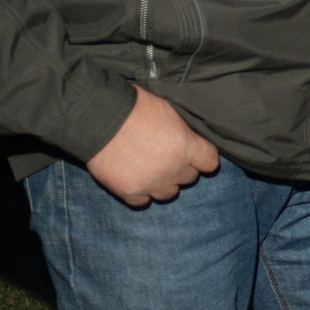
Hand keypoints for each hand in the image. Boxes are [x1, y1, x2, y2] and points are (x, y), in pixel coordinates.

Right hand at [85, 86, 219, 206]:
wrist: (100, 120)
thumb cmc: (135, 108)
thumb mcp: (168, 112)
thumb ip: (181, 132)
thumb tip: (183, 137)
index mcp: (188, 147)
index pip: (210, 162)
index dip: (203, 158)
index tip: (196, 155)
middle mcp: (174, 169)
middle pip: (189, 177)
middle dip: (181, 168)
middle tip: (167, 158)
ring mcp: (152, 183)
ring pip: (169, 193)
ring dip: (164, 183)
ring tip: (152, 170)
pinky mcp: (130, 192)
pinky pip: (143, 202)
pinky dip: (141, 193)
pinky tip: (135, 180)